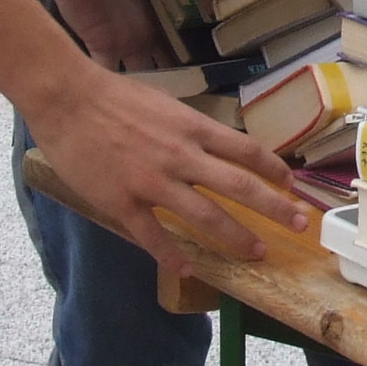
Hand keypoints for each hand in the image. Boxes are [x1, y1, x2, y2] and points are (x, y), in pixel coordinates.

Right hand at [27, 67, 309, 279]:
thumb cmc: (112, 95)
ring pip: (205, 216)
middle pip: (239, 186)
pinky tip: (189, 269)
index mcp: (191, 128)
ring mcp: (153, 181)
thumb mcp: (163, 103)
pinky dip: (173, 255)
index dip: (273, 169)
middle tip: (299, 225)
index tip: (291, 184)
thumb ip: (188, 128)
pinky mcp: (123, 201)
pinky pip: (154, 236)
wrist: (67, 97)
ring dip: (236, 238)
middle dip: (275, 208)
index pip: (245, 150)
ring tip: (256, 253)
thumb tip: (210, 142)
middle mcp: (181, 155)